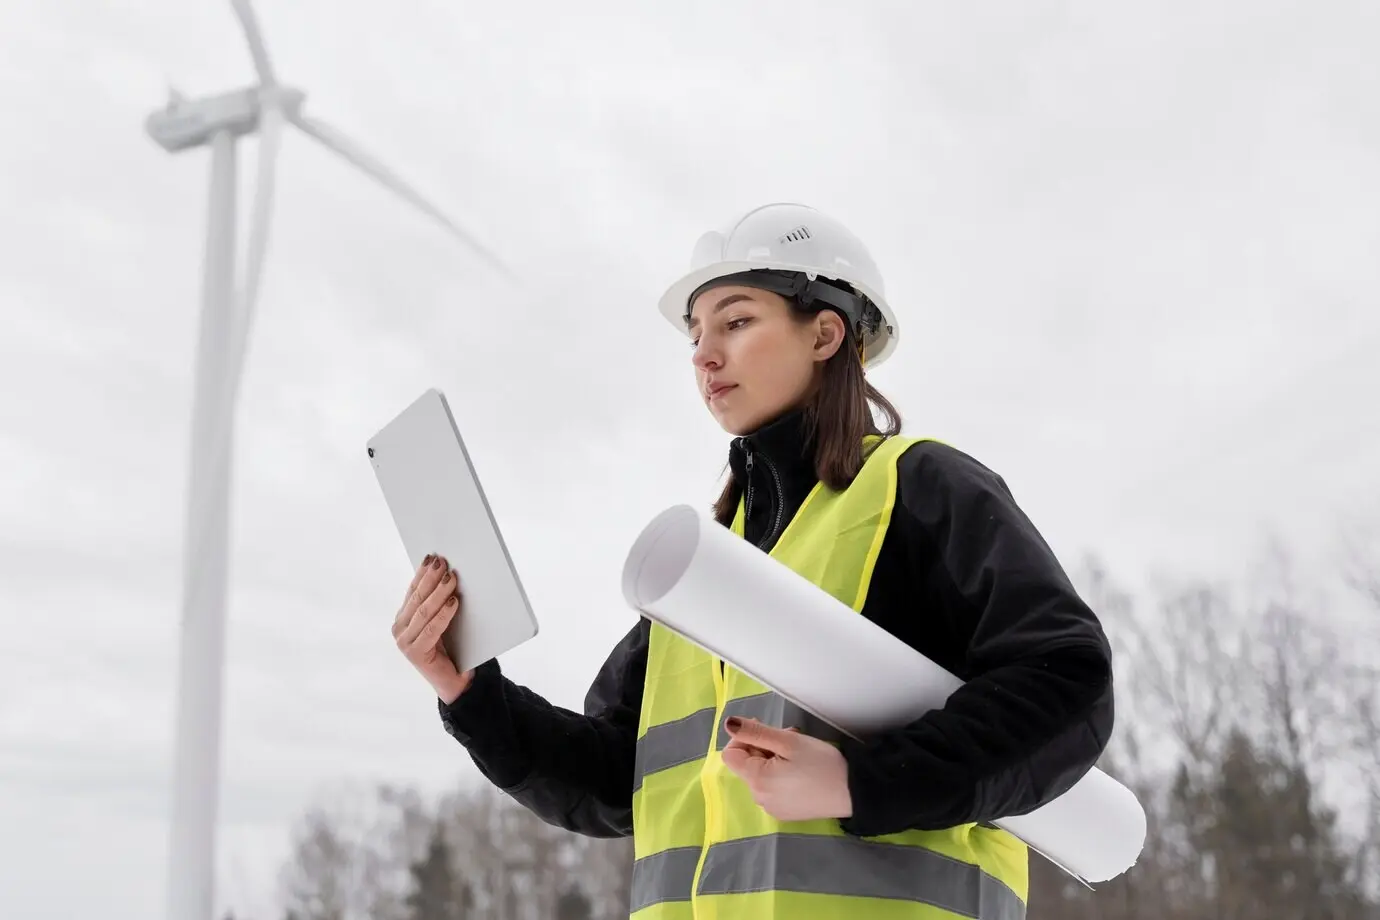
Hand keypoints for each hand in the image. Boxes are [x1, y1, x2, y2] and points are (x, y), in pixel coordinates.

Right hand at [392, 554, 473, 703]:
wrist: (458, 680)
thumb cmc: (453, 646)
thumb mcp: (444, 619)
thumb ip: (440, 601)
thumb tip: (449, 572)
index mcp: (403, 618)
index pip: (413, 591)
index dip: (422, 573)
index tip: (433, 556)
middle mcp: (400, 629)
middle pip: (417, 598)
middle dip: (431, 578)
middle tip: (443, 562)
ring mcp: (405, 642)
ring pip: (423, 611)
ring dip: (438, 592)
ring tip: (452, 578)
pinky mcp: (415, 653)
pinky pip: (431, 629)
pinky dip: (443, 614)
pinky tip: (453, 602)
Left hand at [720, 716, 852, 821]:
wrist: (853, 793)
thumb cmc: (822, 764)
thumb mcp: (788, 741)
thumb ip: (755, 732)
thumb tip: (729, 724)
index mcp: (757, 781)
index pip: (730, 754)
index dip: (743, 738)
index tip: (764, 729)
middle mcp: (759, 798)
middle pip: (747, 765)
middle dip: (762, 746)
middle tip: (788, 736)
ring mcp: (772, 808)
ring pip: (760, 775)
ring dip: (772, 759)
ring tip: (798, 752)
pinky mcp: (785, 813)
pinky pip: (773, 788)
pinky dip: (780, 775)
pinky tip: (801, 770)